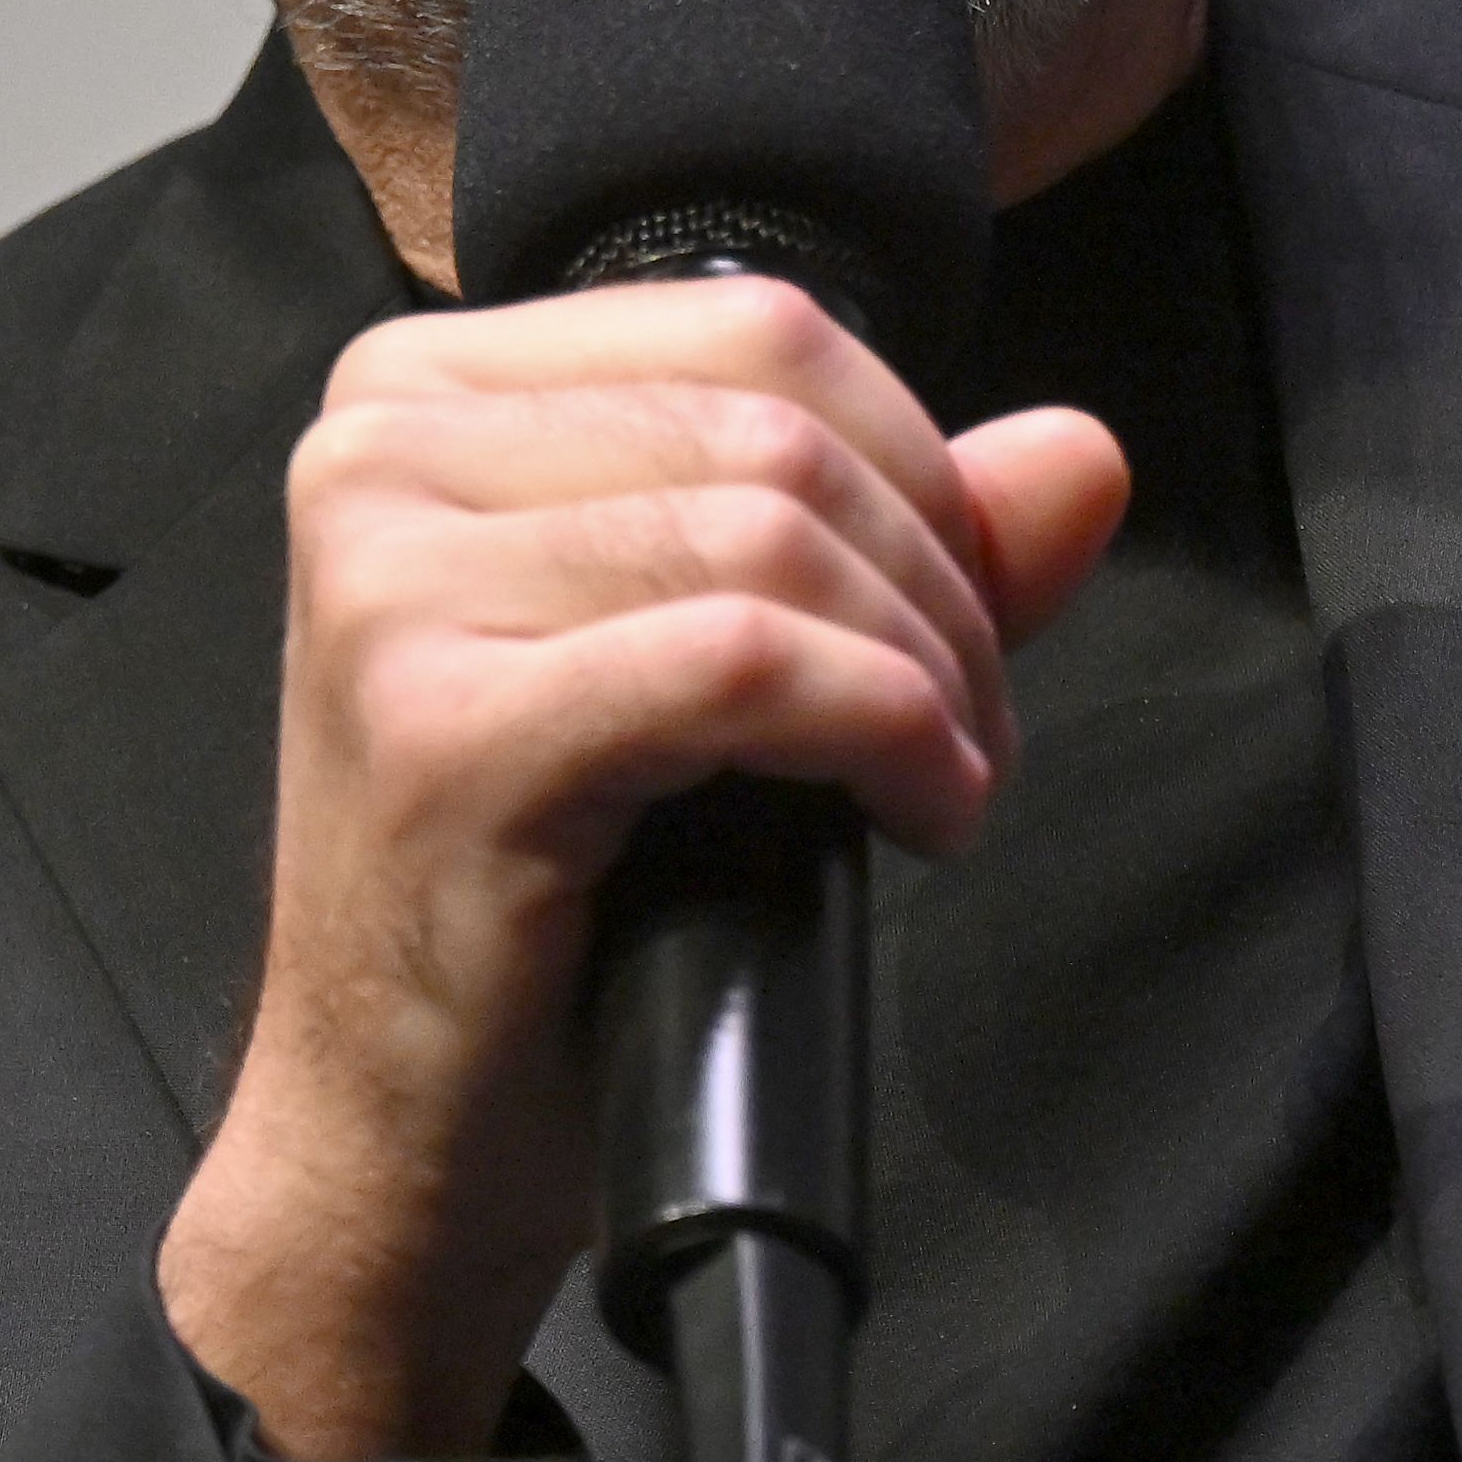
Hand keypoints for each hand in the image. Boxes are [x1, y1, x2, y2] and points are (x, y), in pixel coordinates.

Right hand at [160, 276, 1127, 1456]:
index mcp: (417, 396)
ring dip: (924, 669)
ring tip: (945, 780)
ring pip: (774, 539)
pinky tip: (918, 810)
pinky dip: (884, 728)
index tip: (963, 604)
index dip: (917, 457)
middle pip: (778, 427)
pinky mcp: (448, 730)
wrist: (396, 1138)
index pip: (752, 323)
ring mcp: (393, 587)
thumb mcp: (716, 663)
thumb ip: (890, 538)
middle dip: (938, 580)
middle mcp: (377, 456)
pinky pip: (748, 661)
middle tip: (972, 728)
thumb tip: (1084, 455)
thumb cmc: (539, 900)